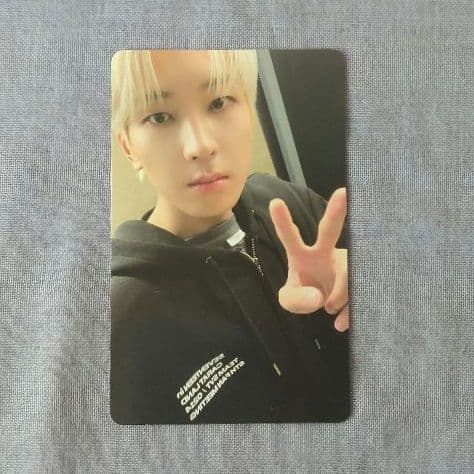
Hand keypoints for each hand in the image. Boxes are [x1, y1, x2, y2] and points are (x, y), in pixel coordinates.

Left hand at [268, 188, 348, 331]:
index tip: (274, 203)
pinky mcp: (360, 274)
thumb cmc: (305, 292)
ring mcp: (345, 262)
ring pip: (348, 273)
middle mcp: (325, 252)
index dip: (283, 221)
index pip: (290, 237)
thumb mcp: (291, 299)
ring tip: (330, 309)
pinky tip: (342, 322)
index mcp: (302, 255)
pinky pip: (360, 289)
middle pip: (329, 230)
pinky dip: (350, 310)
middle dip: (336, 211)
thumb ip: (295, 300)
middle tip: (342, 193)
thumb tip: (320, 299)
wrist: (328, 303)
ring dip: (339, 296)